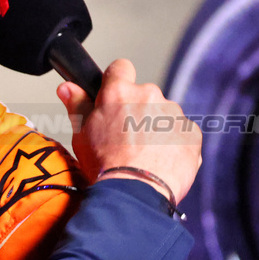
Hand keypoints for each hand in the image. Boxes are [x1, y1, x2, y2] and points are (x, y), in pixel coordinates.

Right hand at [58, 59, 201, 203]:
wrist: (135, 192)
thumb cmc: (106, 165)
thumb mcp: (82, 134)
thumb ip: (77, 105)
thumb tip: (68, 87)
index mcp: (119, 92)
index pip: (120, 67)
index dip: (117, 80)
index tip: (115, 96)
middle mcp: (149, 95)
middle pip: (144, 95)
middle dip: (137, 110)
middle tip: (125, 137)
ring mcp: (173, 114)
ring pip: (164, 115)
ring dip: (156, 128)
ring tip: (143, 154)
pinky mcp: (191, 133)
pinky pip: (181, 134)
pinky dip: (173, 144)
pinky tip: (159, 161)